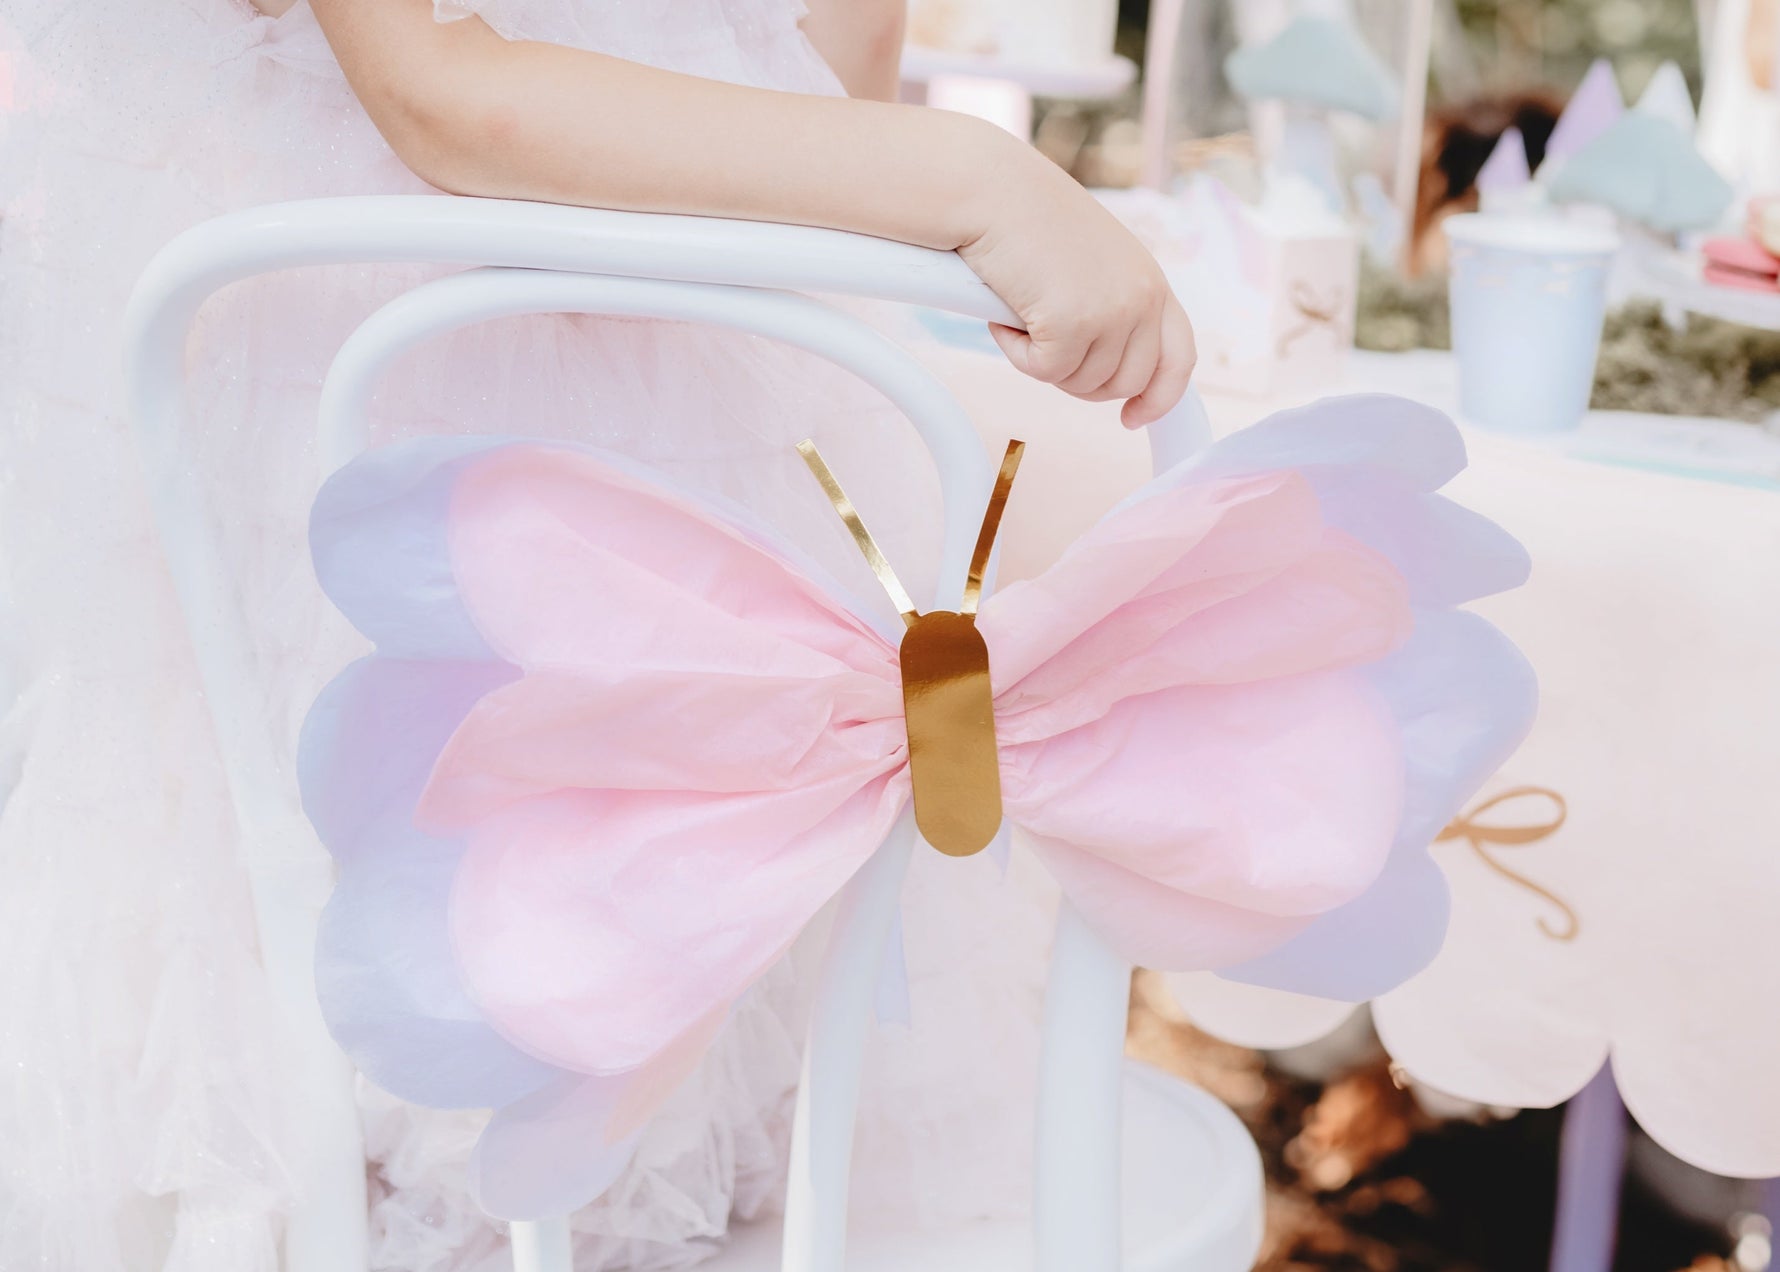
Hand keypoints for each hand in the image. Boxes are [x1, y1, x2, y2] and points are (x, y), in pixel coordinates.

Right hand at [956, 142, 1196, 427]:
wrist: (992, 191)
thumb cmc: (1029, 222)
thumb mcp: (1094, 265)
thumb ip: (1113, 307)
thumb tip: (1106, 372)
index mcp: (1152, 282)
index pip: (1179, 358)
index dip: (1160, 398)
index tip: (1133, 419)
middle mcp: (1142, 298)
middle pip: (1124, 384)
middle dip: (1080, 381)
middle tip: (1044, 349)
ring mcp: (1112, 312)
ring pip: (1081, 384)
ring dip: (1043, 362)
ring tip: (1023, 316)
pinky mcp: (1074, 324)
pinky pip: (1044, 373)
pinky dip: (1017, 353)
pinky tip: (1005, 316)